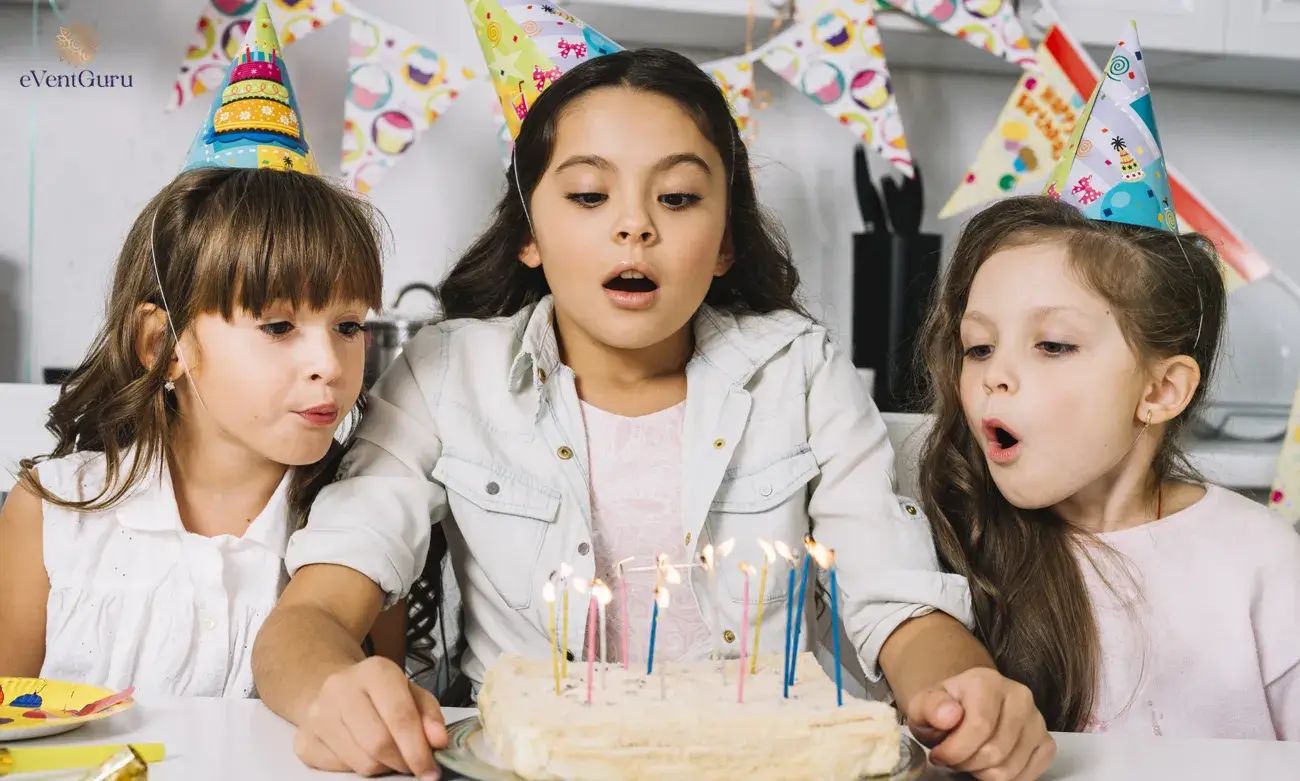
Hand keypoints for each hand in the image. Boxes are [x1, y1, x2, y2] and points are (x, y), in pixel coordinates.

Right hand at [293, 656, 447, 779]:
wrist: (333, 689)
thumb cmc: (381, 694)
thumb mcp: (411, 693)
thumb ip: (430, 715)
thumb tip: (437, 741)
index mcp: (374, 671)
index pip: (399, 716)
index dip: (418, 749)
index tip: (430, 770)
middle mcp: (340, 689)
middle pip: (378, 743)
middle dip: (402, 762)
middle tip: (412, 766)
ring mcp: (317, 715)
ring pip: (361, 762)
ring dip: (383, 767)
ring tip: (389, 756)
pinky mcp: (305, 741)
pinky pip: (340, 770)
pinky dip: (358, 769)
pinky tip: (363, 753)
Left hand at [906, 667, 1054, 780]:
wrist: (963, 708)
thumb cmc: (944, 710)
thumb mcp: (924, 705)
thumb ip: (930, 707)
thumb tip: (949, 715)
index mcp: (987, 681)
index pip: (979, 726)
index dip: (955, 750)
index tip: (938, 755)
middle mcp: (1019, 696)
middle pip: (995, 751)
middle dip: (966, 763)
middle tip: (953, 759)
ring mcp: (1037, 720)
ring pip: (1010, 768)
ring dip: (983, 773)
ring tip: (970, 759)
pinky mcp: (1046, 742)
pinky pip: (1028, 775)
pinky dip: (1005, 778)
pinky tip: (989, 765)